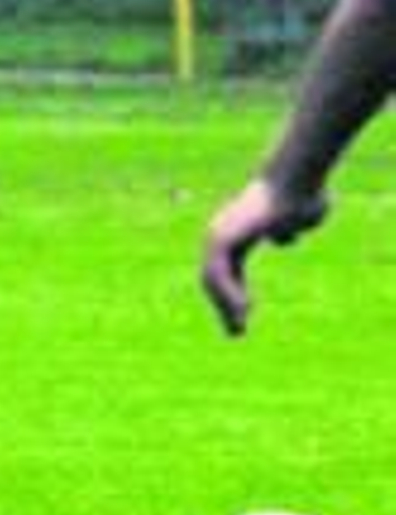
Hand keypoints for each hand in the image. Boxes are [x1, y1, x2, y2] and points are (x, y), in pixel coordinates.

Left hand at [199, 178, 327, 335]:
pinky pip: (219, 273)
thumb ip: (286, 232)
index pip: (226, 271)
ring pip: (213, 279)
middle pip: (215, 279)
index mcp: (237, 233)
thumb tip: (282, 239)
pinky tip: (241, 310)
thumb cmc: (300, 196)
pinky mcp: (223, 239)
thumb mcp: (295, 221)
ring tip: (237, 327)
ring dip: (224, 305)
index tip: (244, 316)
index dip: (234, 294)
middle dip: (224, 306)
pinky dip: (227, 294)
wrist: (297, 183)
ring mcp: (219, 235)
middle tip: (235, 332)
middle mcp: (222, 234)